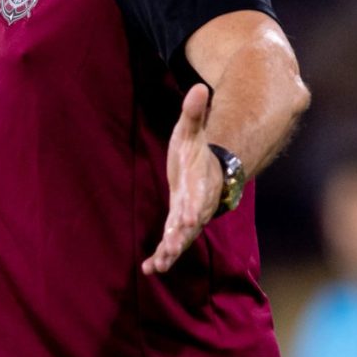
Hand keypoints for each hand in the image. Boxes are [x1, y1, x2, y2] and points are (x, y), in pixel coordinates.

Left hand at [142, 83, 218, 275]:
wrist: (208, 170)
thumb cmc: (196, 150)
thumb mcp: (192, 129)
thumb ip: (195, 112)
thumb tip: (200, 87)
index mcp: (202, 184)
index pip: (199, 198)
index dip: (194, 209)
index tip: (187, 220)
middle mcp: (197, 206)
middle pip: (191, 224)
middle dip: (181, 237)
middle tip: (172, 248)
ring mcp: (187, 219)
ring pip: (181, 240)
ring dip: (170, 252)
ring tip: (158, 266)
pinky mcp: (177, 227)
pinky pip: (170, 245)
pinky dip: (161, 258)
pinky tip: (148, 270)